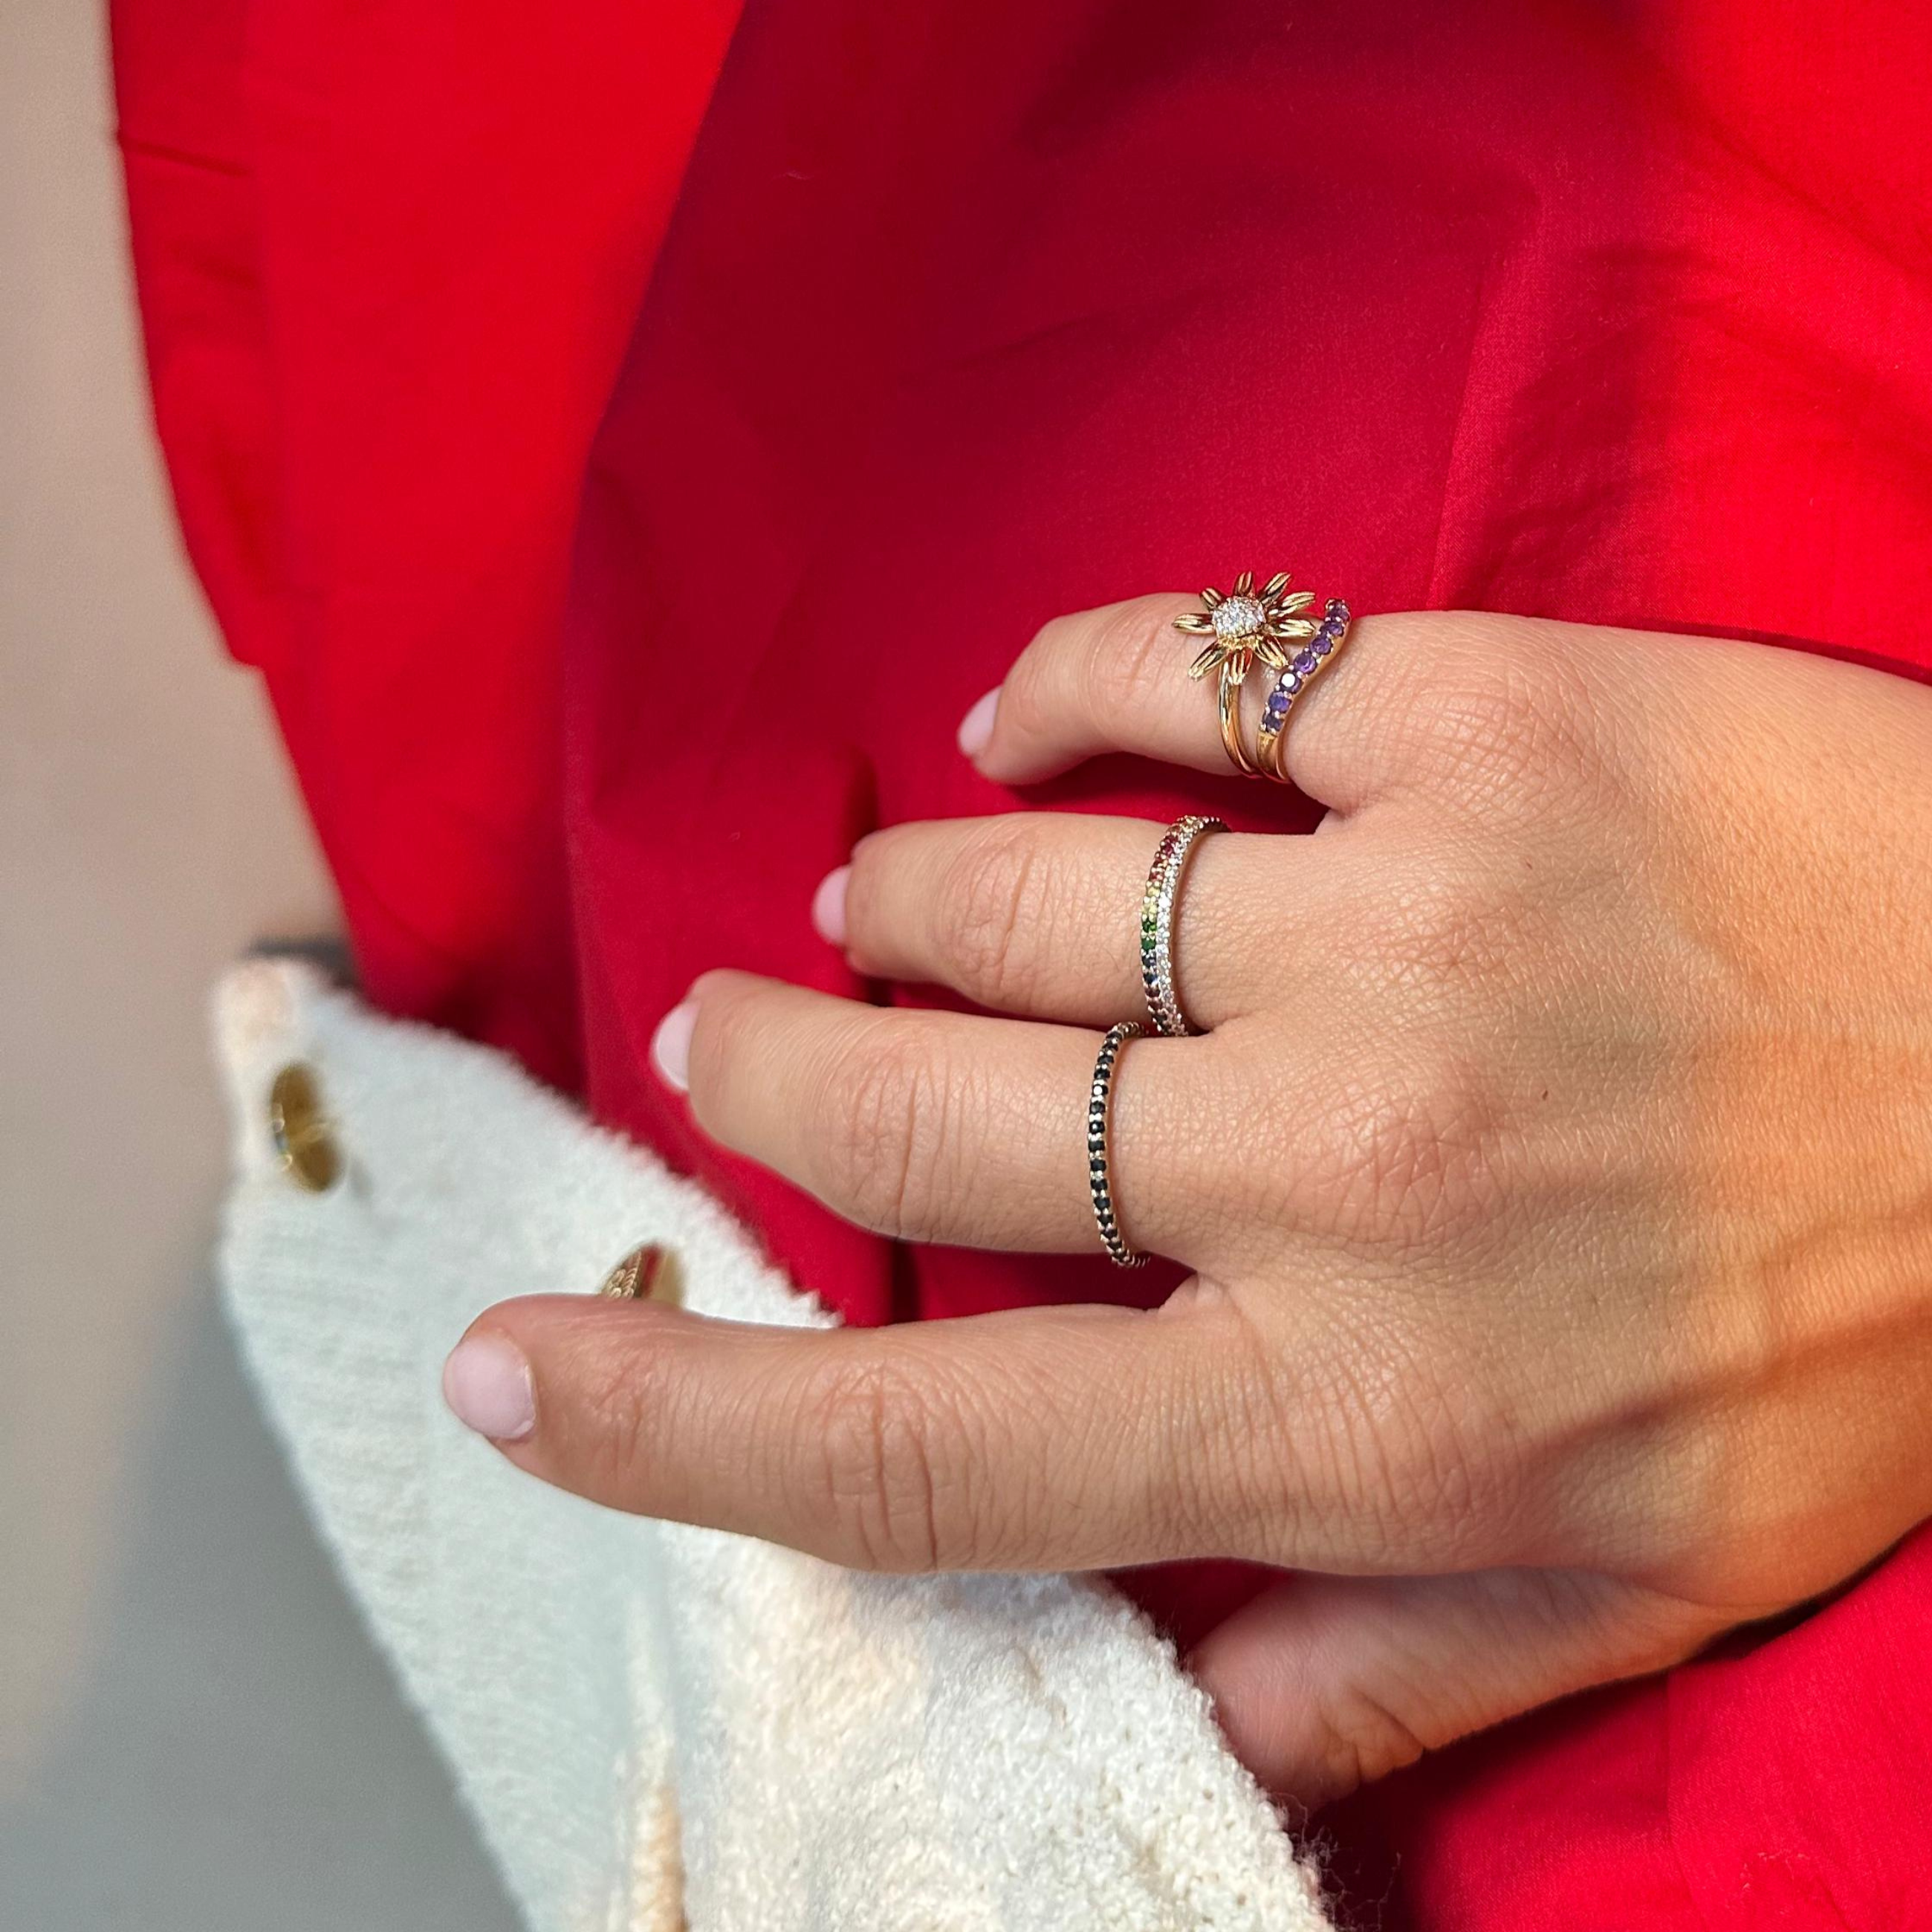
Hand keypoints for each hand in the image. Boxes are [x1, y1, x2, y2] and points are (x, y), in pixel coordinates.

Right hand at [444, 602, 1931, 1802]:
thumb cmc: (1880, 1332)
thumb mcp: (1639, 1585)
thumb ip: (1375, 1669)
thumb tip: (1162, 1705)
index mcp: (1357, 1412)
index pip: (924, 1445)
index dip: (675, 1421)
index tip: (514, 1365)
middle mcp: (1341, 1165)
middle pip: (914, 1113)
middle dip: (761, 1073)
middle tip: (729, 1039)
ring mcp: (1405, 917)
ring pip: (1014, 893)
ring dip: (897, 905)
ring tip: (876, 911)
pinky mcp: (1481, 721)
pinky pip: (1182, 677)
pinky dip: (1058, 694)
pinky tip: (1016, 725)